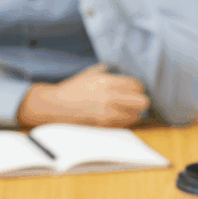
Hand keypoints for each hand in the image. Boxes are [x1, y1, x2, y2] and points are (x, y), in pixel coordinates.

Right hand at [17, 64, 149, 127]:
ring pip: (136, 116)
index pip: (137, 85)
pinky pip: (124, 125)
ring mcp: (107, 113)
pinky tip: (117, 118)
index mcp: (108, 81)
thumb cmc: (72, 89)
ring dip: (134, 114)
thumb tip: (121, 73)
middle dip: (141, 102)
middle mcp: (110, 97)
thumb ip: (107, 72)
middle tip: (135, 102)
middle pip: (142, 101)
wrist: (55, 106)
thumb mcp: (90, 74)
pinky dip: (124, 122)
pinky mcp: (103, 126)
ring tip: (126, 111)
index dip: (138, 89)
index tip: (133, 91)